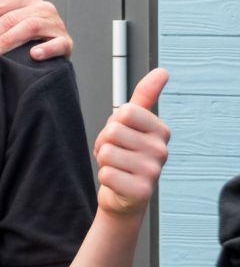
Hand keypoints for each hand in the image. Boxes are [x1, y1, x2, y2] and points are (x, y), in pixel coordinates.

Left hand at [0, 0, 71, 59]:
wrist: (48, 52)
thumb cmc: (20, 33)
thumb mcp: (2, 18)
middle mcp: (42, 7)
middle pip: (10, 18)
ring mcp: (56, 24)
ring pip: (29, 27)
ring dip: (7, 40)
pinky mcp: (66, 42)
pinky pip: (58, 44)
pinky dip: (46, 48)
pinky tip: (33, 55)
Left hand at [94, 68, 170, 216]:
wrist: (124, 195)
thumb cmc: (126, 153)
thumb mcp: (133, 123)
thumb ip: (145, 95)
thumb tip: (163, 71)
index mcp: (161, 130)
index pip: (125, 111)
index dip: (113, 123)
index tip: (122, 135)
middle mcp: (162, 150)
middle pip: (113, 131)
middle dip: (106, 142)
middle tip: (116, 154)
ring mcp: (154, 172)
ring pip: (107, 152)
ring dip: (104, 160)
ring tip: (116, 167)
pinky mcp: (142, 191)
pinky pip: (106, 173)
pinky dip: (105, 177)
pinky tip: (117, 182)